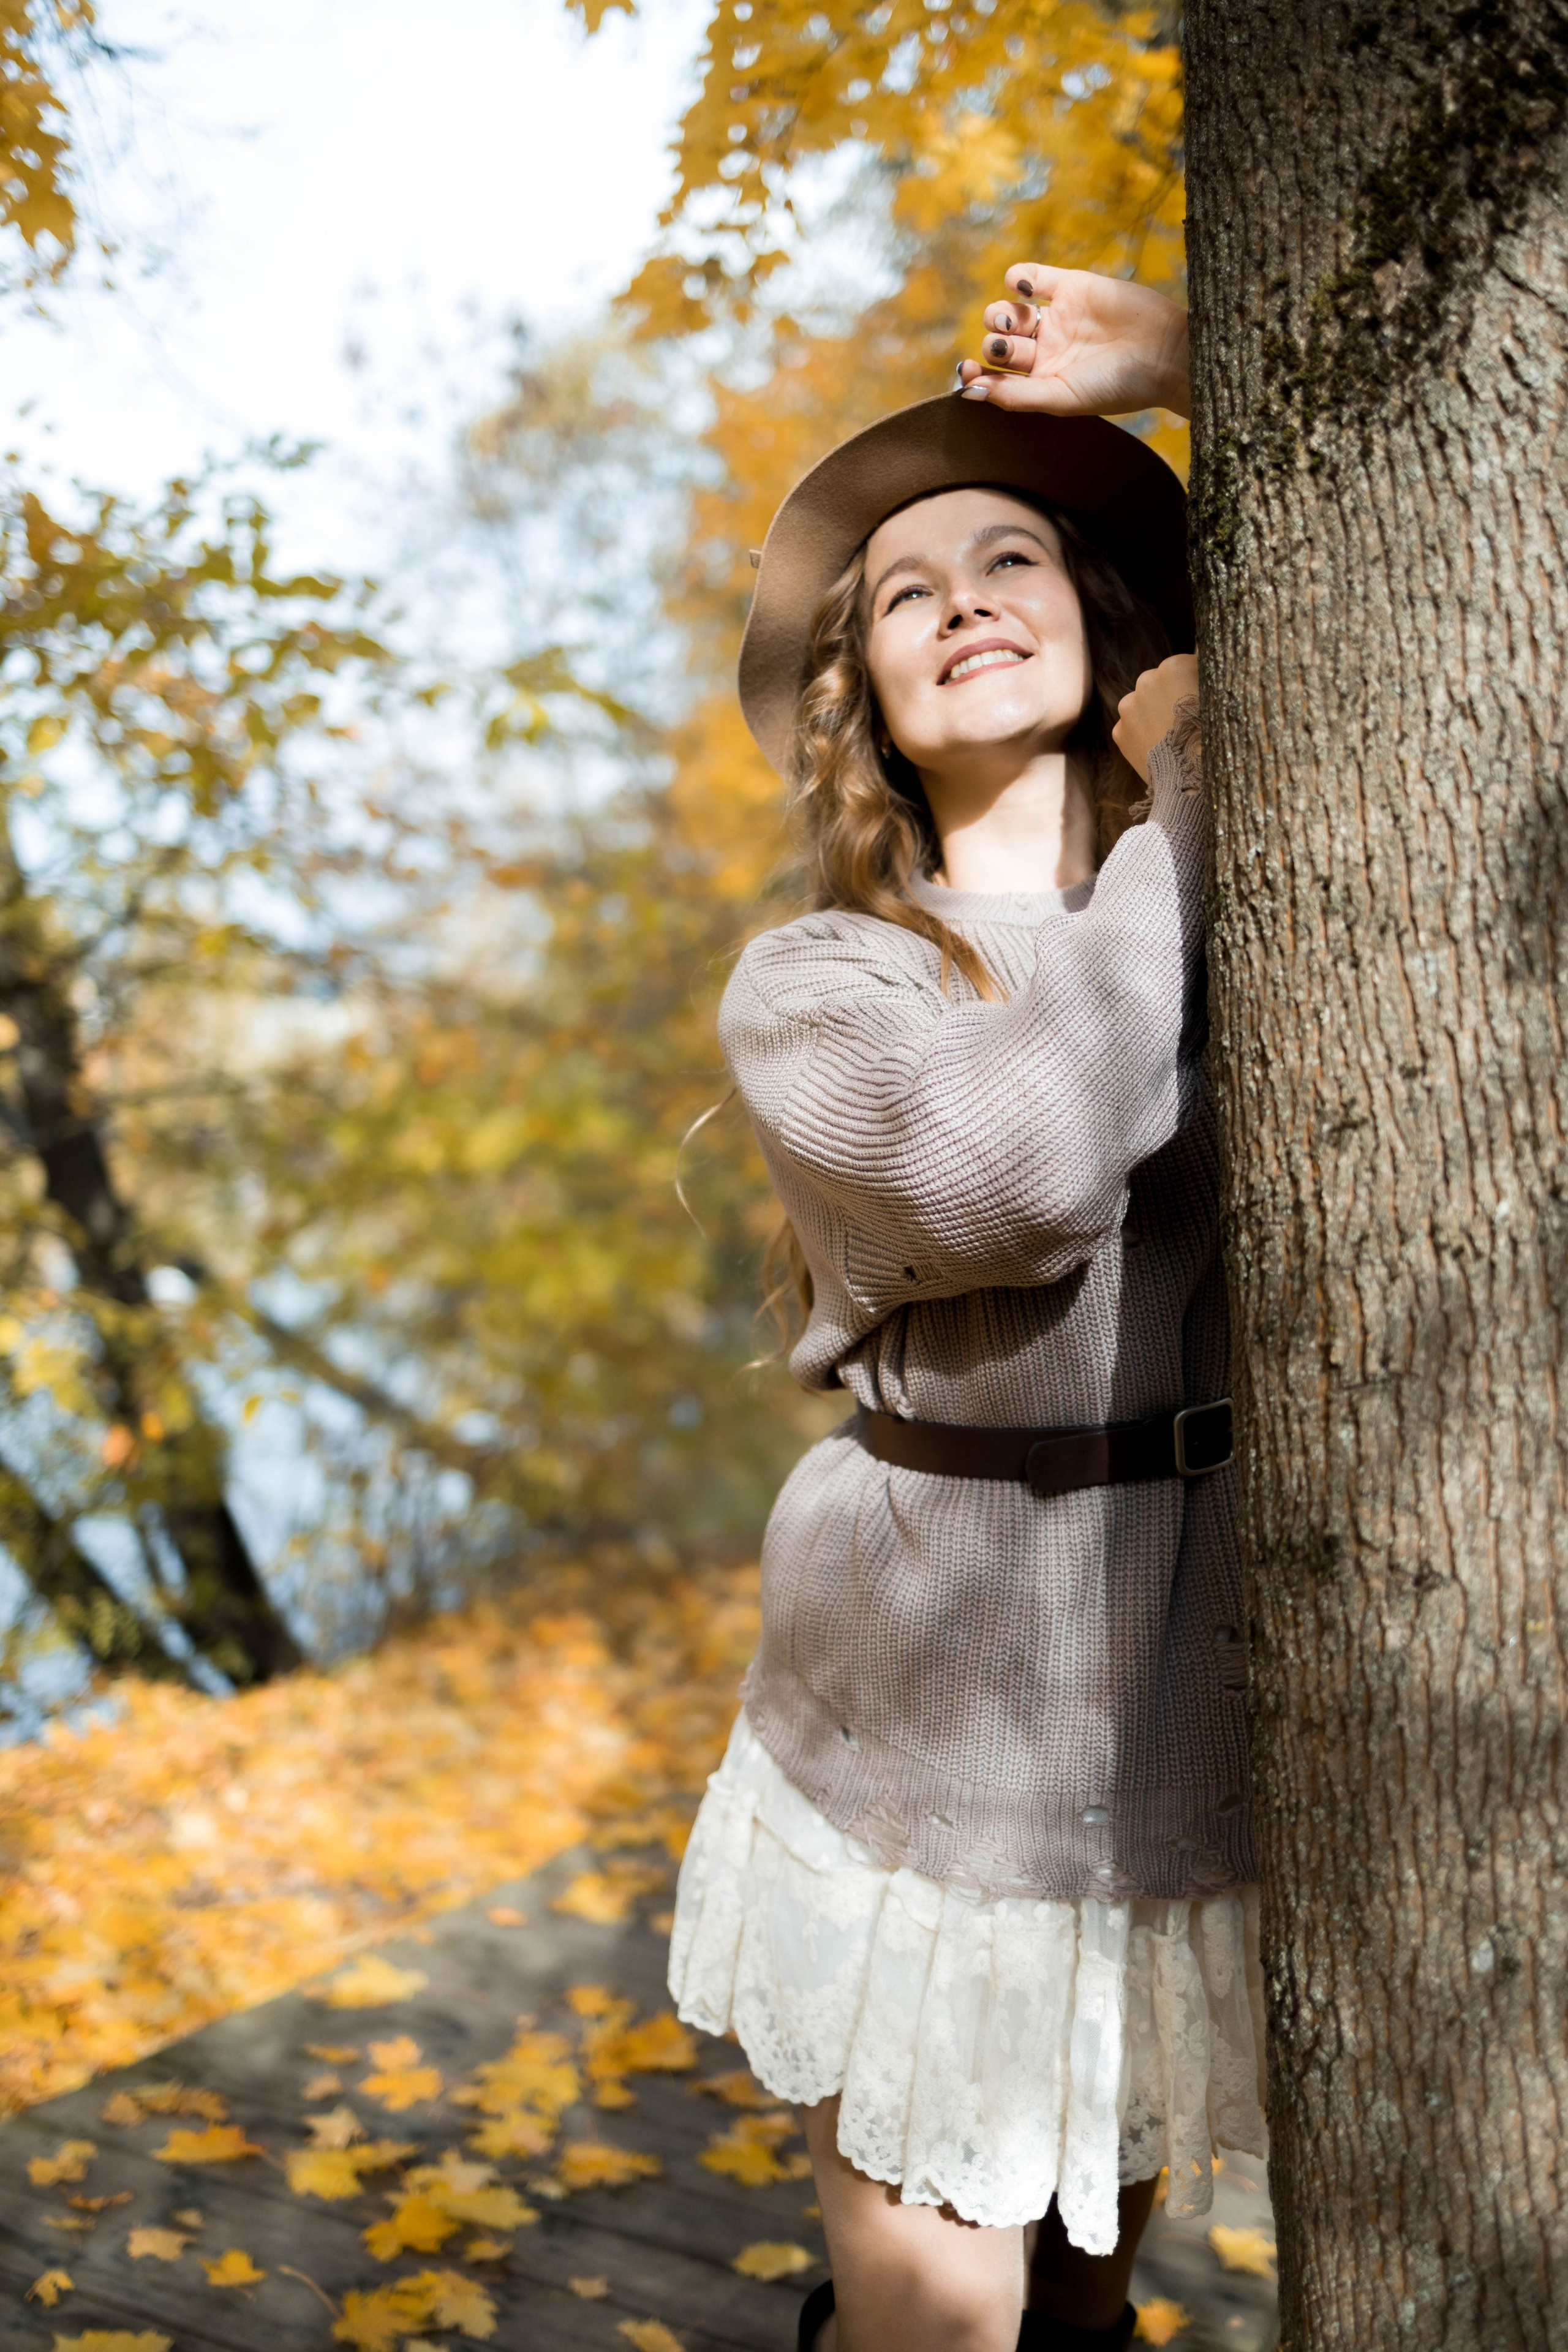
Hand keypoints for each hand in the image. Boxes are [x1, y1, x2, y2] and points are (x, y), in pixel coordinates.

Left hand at [957, 265, 1189, 420]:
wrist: (1164, 352)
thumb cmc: (1116, 385)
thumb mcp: (1061, 398)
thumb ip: (1015, 396)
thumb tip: (969, 391)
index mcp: (1041, 381)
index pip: (995, 376)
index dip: (975, 372)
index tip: (967, 370)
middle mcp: (1046, 349)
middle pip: (999, 343)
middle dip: (994, 345)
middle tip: (1005, 347)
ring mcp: (1057, 316)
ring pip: (1009, 310)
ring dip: (999, 314)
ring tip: (1012, 321)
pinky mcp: (1071, 284)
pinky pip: (1031, 277)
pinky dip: (1017, 277)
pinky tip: (1020, 285)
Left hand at [1111, 654, 1199, 783]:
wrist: (1189, 783)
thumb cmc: (1212, 741)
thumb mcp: (1220, 703)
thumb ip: (1208, 682)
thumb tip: (1205, 675)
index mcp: (1174, 666)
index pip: (1186, 665)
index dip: (1196, 682)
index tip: (1204, 698)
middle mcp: (1145, 680)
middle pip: (1160, 682)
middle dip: (1172, 695)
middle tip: (1188, 720)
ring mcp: (1127, 706)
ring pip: (1143, 704)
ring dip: (1154, 713)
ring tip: (1172, 736)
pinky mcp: (1119, 732)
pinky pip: (1132, 727)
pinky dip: (1143, 734)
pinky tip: (1159, 746)